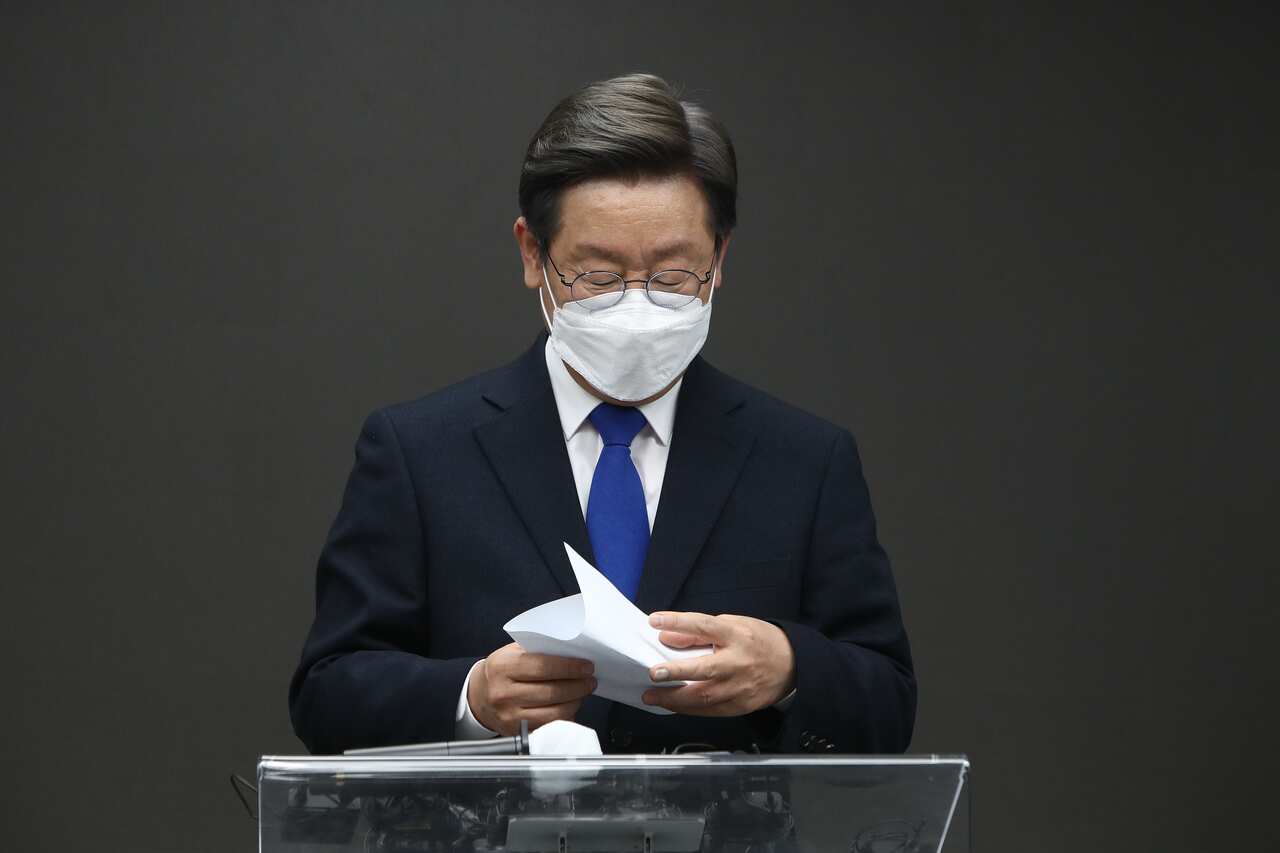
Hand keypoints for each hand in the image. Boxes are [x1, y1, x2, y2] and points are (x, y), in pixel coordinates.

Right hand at [468, 643, 595, 734]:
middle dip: (578, 686)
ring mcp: (510, 715)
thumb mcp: (512, 652)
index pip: (543, 666)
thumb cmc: (502, 671)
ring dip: (575, 702)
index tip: (587, 666)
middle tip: (590, 680)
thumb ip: (538, 650)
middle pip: (552, 691)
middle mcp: (503, 693)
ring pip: (554, 712)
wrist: (479, 696)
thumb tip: (572, 652)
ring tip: (583, 692)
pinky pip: (549, 726)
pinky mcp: (517, 732)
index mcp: (503, 667)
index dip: (569, 667)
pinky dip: (565, 717)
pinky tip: (571, 706)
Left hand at [641, 611, 794, 715]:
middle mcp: (739, 661)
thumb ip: (699, 631)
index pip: (704, 625)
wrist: (792, 664)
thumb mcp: (733, 624)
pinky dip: (689, 709)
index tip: (655, 621)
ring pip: (705, 696)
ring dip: (675, 699)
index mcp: (736, 634)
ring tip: (652, 696)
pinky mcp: (741, 705)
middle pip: (705, 669)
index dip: (678, 622)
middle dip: (677, 672)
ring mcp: (741, 686)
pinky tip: (673, 705)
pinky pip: (711, 711)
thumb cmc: (758, 641)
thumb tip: (667, 636)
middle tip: (654, 673)